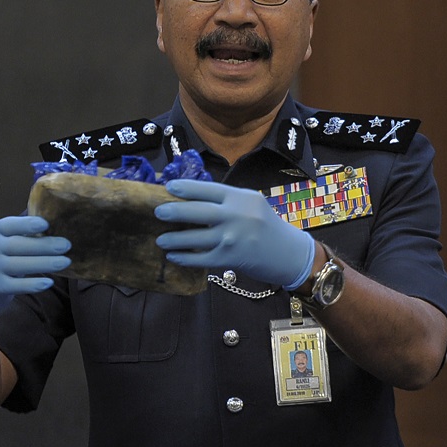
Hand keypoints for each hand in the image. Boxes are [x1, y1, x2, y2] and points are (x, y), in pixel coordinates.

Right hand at [0, 216, 70, 325]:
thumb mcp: (2, 241)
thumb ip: (20, 233)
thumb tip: (56, 226)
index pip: (10, 224)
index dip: (28, 224)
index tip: (46, 224)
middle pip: (20, 245)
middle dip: (45, 245)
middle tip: (67, 245)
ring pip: (22, 265)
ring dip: (46, 263)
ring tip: (66, 261)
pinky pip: (18, 285)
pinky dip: (34, 284)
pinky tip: (49, 282)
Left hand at [154, 179, 314, 289]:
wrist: (288, 253)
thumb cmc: (266, 225)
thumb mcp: (251, 204)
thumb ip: (226, 200)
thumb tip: (191, 198)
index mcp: (241, 197)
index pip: (208, 189)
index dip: (186, 188)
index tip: (169, 187)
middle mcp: (236, 215)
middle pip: (197, 211)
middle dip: (174, 211)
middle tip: (157, 212)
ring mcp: (232, 238)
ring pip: (195, 238)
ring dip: (174, 239)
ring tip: (160, 239)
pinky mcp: (229, 259)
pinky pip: (200, 258)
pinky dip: (184, 257)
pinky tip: (173, 256)